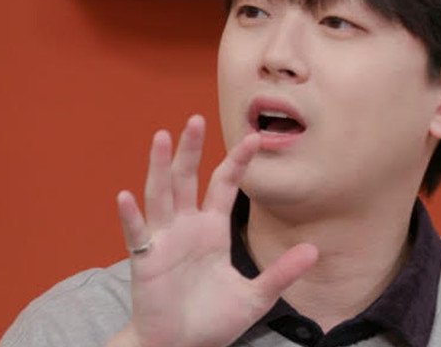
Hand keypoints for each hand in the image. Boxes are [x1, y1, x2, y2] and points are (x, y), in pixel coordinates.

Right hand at [110, 115, 317, 346]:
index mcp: (212, 230)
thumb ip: (282, 272)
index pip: (224, 186)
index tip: (254, 137)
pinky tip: (125, 196)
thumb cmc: (213, 321)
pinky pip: (137, 235)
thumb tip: (315, 250)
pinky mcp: (146, 261)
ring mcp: (165, 241)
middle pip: (188, 180)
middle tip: (197, 119)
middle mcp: (187, 228)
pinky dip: (130, 217)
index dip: (237, 162)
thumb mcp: (255, 296)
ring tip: (162, 137)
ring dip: (160, 167)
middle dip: (192, 150)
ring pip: (161, 196)